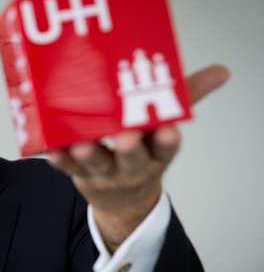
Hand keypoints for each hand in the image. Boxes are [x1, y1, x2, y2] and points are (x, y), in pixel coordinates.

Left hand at [47, 65, 228, 250]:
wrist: (122, 199)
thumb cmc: (143, 154)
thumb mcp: (165, 132)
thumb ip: (185, 98)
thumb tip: (219, 72)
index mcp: (155, 154)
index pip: (166, 150)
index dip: (167, 142)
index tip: (169, 131)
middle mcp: (131, 166)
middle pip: (131, 160)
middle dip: (129, 150)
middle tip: (125, 138)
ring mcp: (104, 172)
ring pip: (97, 164)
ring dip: (89, 154)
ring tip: (81, 145)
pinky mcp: (79, 175)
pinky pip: (68, 169)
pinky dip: (60, 160)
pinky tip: (51, 150)